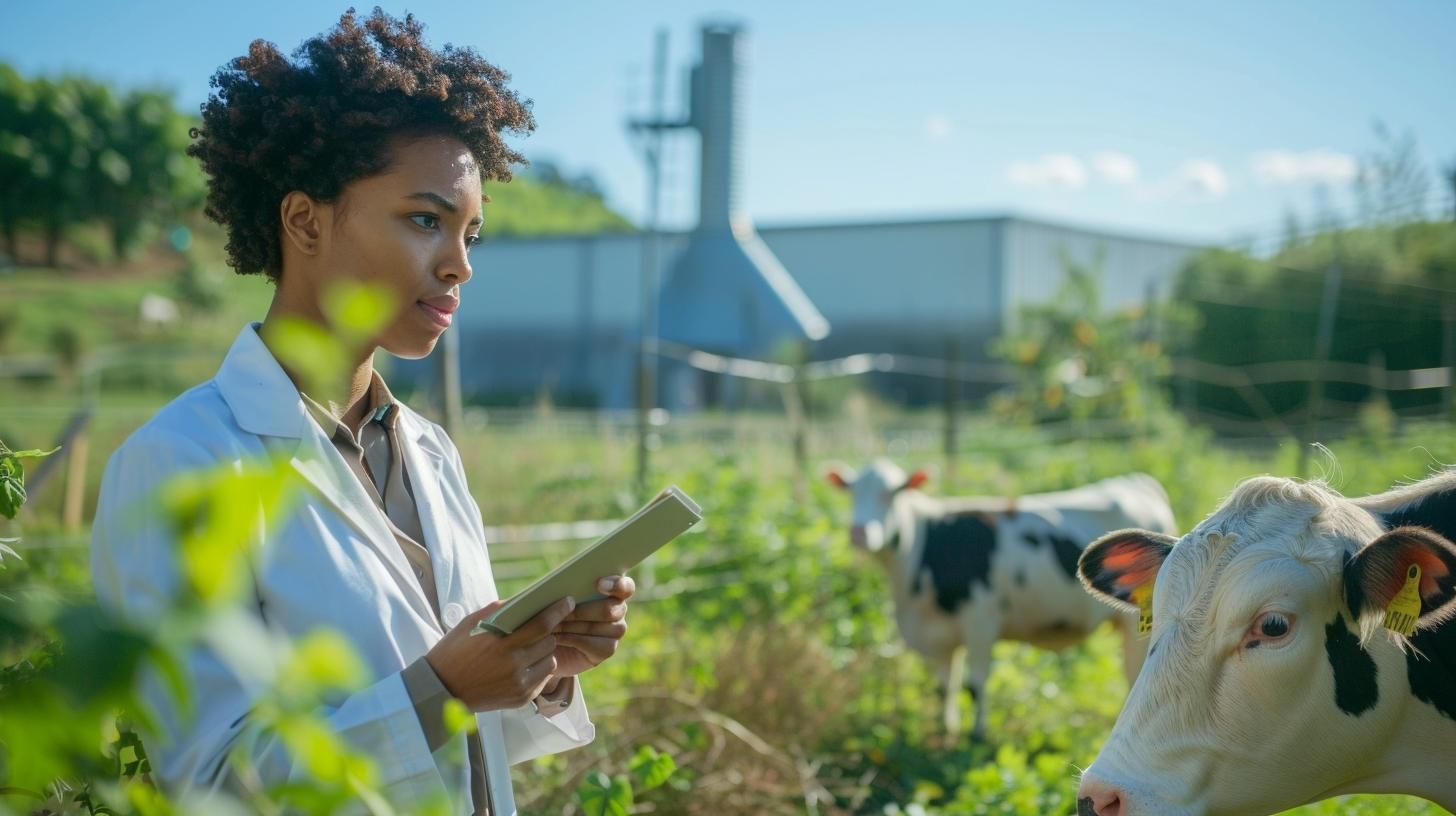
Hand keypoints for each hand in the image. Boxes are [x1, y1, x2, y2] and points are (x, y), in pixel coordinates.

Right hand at [425, 596, 574, 711]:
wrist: (440, 689)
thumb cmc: (454, 651)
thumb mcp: (471, 624)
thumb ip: (499, 611)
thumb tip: (525, 600)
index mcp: (500, 644)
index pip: (541, 625)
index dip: (557, 611)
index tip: (568, 601)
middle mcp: (513, 666)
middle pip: (549, 642)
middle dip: (548, 632)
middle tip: (542, 627)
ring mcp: (519, 684)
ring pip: (551, 661)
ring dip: (545, 651)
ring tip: (530, 647)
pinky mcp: (521, 698)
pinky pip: (543, 678)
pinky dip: (539, 668)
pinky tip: (524, 664)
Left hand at [550, 574, 634, 676]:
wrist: (547, 644)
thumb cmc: (551, 613)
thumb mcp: (556, 597)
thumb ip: (566, 589)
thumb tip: (564, 589)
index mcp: (612, 589)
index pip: (625, 586)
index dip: (616, 584)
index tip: (598, 584)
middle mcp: (618, 609)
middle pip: (609, 609)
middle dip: (580, 612)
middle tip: (559, 614)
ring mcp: (616, 630)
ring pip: (601, 627)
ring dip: (573, 626)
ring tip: (552, 626)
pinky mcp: (607, 649)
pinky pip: (594, 644)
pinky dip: (572, 640)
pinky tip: (556, 638)